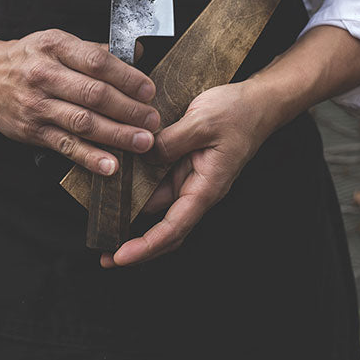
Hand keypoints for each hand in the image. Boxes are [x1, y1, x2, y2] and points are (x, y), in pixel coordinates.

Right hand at [0, 28, 158, 175]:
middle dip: (128, 109)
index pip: (97, 62)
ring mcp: (37, 105)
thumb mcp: (57, 41)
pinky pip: (65, 146)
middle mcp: (44, 75)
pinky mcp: (32, 131)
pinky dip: (89, 157)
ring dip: (116, 135)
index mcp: (55, 46)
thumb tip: (137, 53)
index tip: (148, 90)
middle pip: (93, 94)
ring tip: (142, 142)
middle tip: (152, 120)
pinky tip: (110, 165)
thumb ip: (95, 50)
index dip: (126, 77)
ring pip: (83, 122)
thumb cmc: (29, 57)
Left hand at [100, 79, 279, 267]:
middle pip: (162, 226)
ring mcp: (189, 177)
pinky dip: (138, 184)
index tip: (120, 257)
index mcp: (206, 188)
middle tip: (102, 252)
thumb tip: (142, 157)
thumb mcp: (202, 122)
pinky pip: (157, 179)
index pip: (173, 228)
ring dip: (131, 212)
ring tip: (102, 219)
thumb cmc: (238, 113)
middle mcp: (196, 188)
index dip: (146, 247)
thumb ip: (170, 141)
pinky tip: (118, 181)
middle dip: (133, 242)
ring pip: (156, 203)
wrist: (257, 101)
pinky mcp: (183, 162)